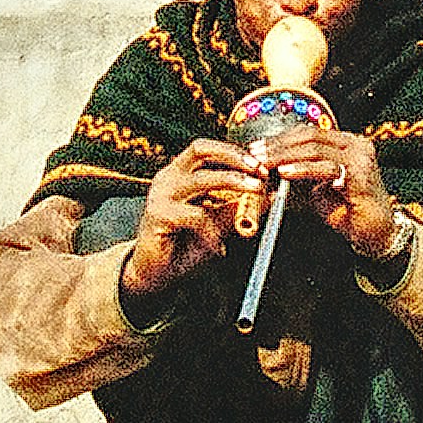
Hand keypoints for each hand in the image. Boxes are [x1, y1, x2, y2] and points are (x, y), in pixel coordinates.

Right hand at [120, 140, 260, 301]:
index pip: (207, 149)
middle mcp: (168, 178)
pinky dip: (214, 230)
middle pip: (200, 149)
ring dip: (233, 182)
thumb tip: (268, 195)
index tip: (261, 164)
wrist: (154, 273)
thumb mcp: (216, 223)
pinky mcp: (158, 215)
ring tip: (254, 190)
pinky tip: (220, 247)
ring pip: (202, 179)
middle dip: (234, 156)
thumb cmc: (183, 246)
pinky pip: (196, 216)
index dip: (235, 153)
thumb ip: (236, 209)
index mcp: (179, 174)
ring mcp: (161, 195)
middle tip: (259, 170)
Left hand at [247, 129, 400, 262]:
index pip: (309, 133)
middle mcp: (356, 145)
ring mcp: (361, 158)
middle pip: (310, 136)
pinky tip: (285, 172)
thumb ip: (298, 175)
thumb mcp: (317, 189)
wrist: (375, 234)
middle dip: (279, 145)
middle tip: (256, 153)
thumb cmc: (348, 211)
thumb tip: (267, 169)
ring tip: (265, 163)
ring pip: (315, 148)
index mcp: (347, 143)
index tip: (258, 147)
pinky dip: (302, 168)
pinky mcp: (361, 175)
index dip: (281, 139)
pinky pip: (326, 167)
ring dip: (285, 155)